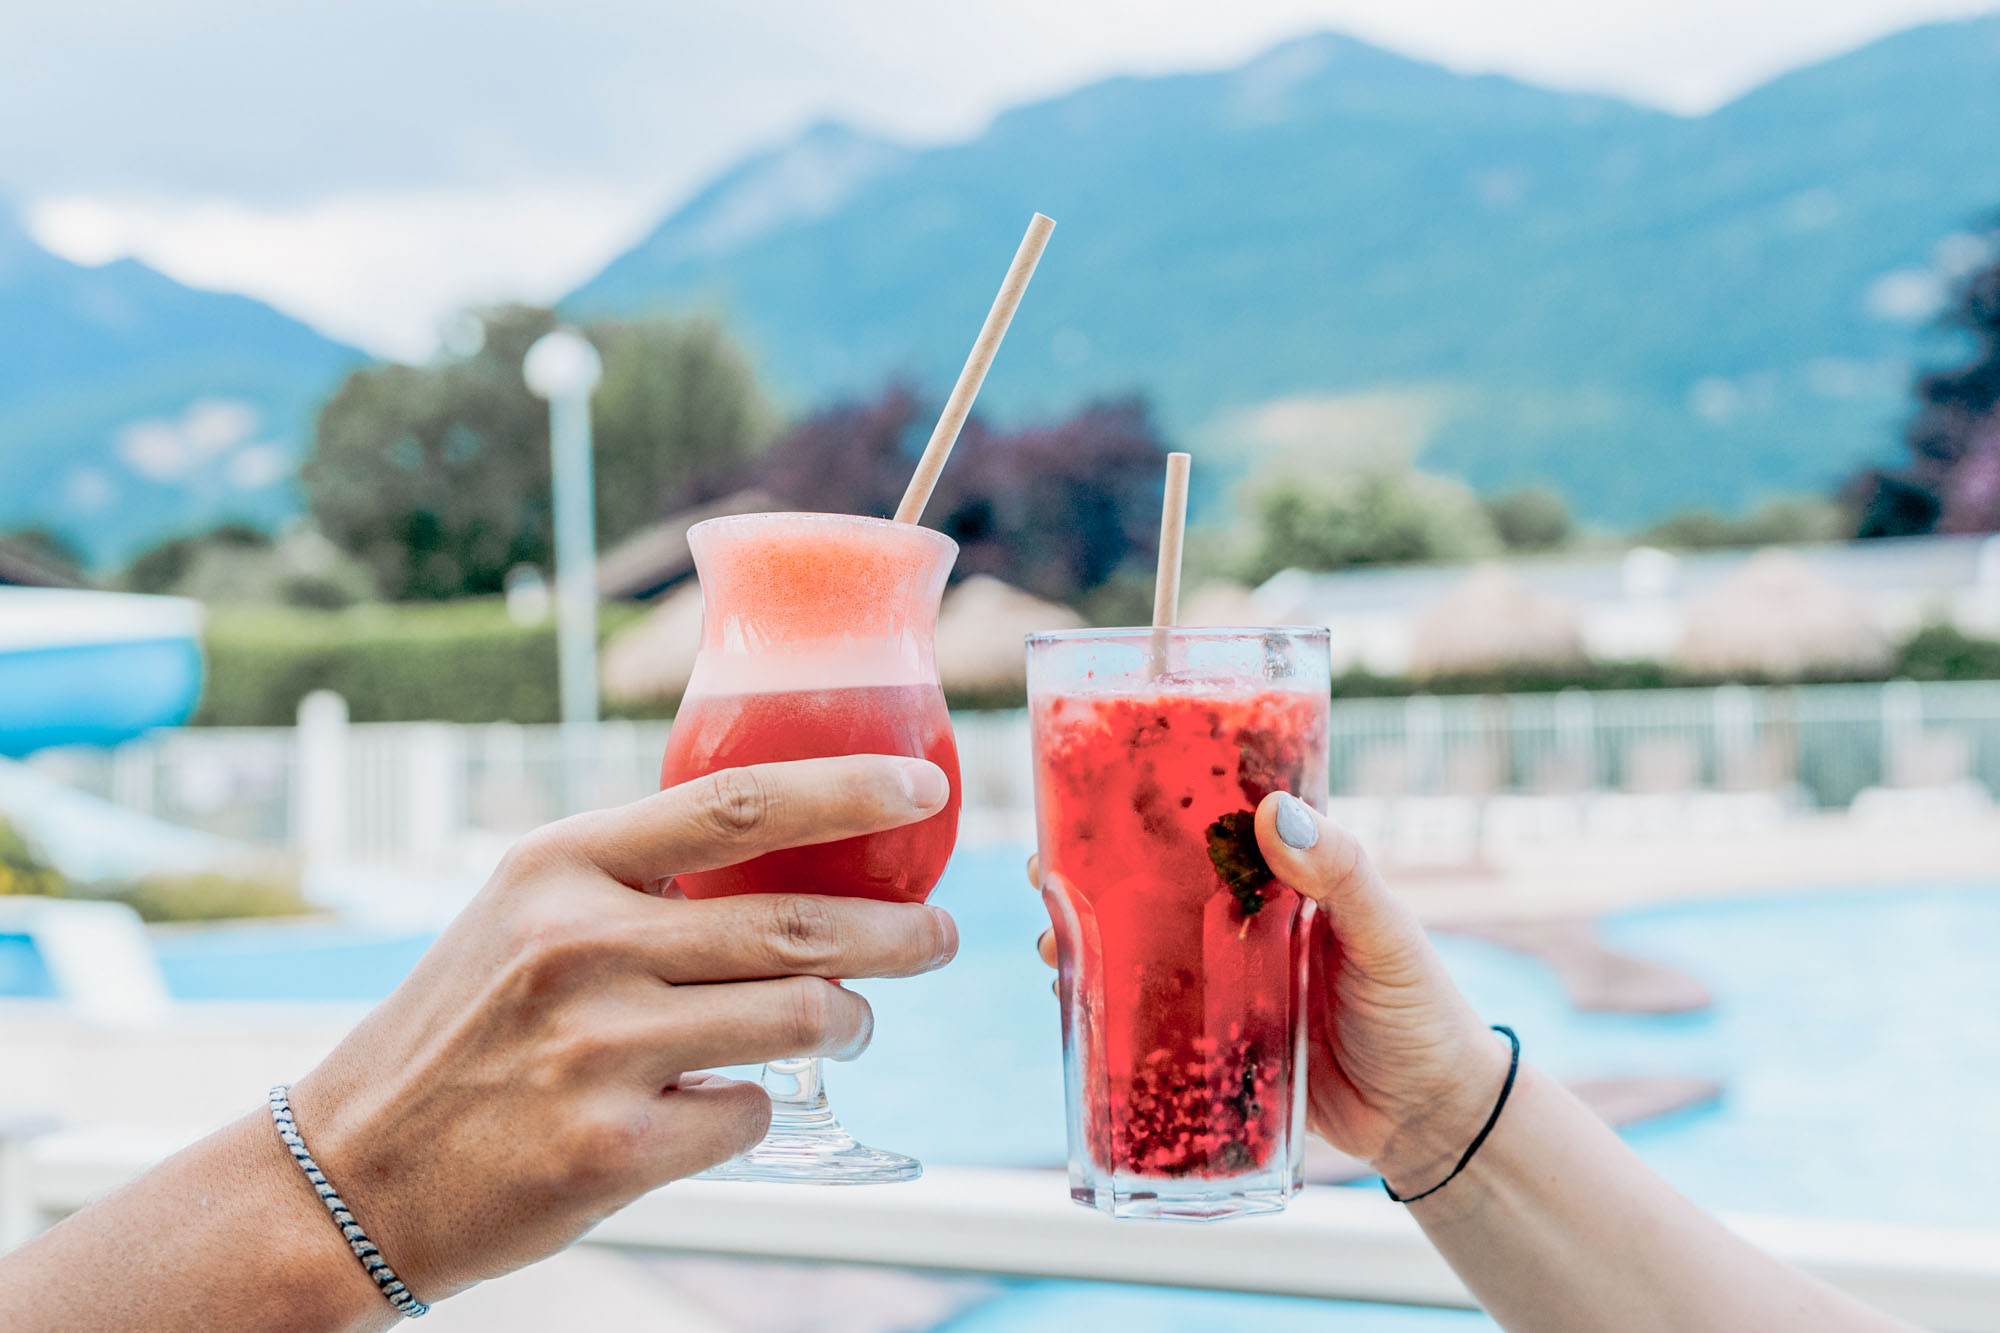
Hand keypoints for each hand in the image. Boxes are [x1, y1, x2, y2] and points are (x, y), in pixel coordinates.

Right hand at [289, 754, 956, 1301]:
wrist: (351, 1174)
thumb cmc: (461, 1031)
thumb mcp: (522, 916)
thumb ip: (635, 881)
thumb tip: (789, 854)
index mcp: (558, 869)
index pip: (736, 804)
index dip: (847, 790)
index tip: (923, 787)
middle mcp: (577, 948)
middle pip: (796, 925)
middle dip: (900, 934)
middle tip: (939, 935)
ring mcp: (596, 1052)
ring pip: (799, 1020)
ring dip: (850, 1020)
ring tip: (852, 1019)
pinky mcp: (612, 1151)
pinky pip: (749, 1116)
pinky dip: (756, 1109)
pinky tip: (721, 1104)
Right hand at [1033, 790, 1505, 1194]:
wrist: (1433, 1120)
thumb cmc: (1425, 1014)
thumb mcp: (1387, 936)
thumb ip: (1342, 873)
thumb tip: (1274, 810)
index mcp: (1284, 884)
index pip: (1207, 830)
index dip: (1148, 812)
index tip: (1090, 798)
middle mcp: (1244, 925)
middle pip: (1154, 889)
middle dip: (1093, 879)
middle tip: (1043, 875)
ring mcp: (1226, 986)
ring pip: (1141, 952)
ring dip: (1088, 943)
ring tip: (1053, 946)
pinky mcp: (1215, 1045)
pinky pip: (1153, 1023)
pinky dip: (1110, 1012)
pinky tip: (1073, 1005)